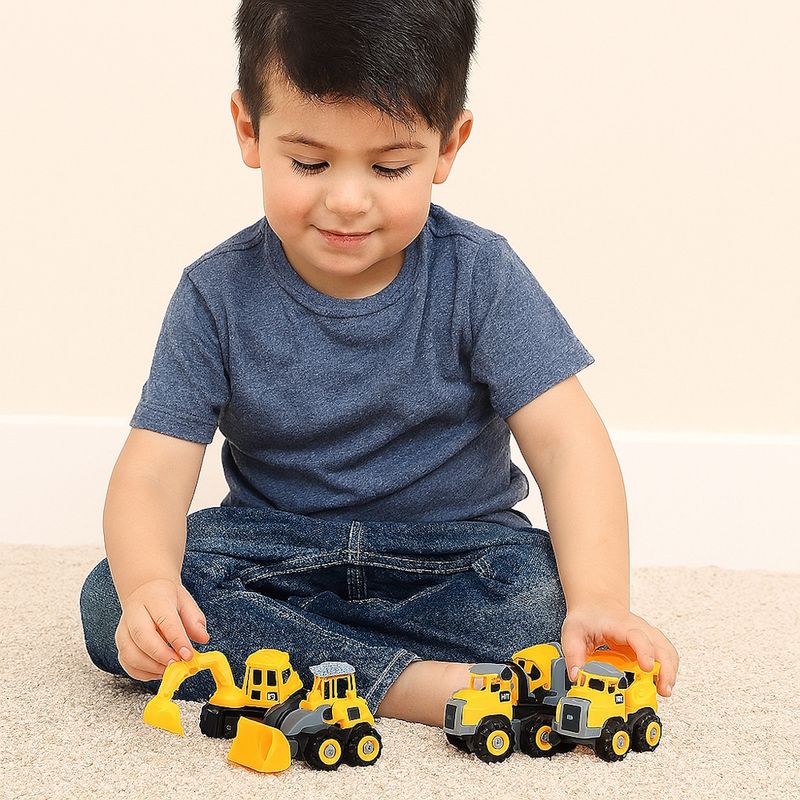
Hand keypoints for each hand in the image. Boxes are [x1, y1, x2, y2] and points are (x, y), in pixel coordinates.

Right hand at [115, 578, 209, 681]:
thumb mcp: (186, 602)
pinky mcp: (119, 643)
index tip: (188, 655)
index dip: (177, 640)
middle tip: (177, 664)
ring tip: (170, 669)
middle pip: (142, 637)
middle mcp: (134, 613)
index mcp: (155, 599)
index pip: (165, 620)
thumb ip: (195, 620)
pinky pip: (126, 663)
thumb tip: (203, 638)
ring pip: (129, 653)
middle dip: (161, 655)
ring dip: (151, 667)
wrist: (146, 590)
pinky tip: (158, 671)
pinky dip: (141, 673)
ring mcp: (123, 629)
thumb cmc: (168, 598)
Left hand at [561, 599, 678, 696]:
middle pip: (661, 645)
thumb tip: (577, 676)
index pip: (638, 636)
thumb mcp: (573, 632)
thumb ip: (573, 655)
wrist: (597, 603)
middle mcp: (639, 628)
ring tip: (664, 690)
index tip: (647, 668)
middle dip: (666, 668)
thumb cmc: (588, 616)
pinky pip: (667, 655)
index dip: (645, 652)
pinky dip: (669, 669)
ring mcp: (647, 635)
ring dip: (670, 671)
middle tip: (662, 689)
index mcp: (620, 625)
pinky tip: (662, 682)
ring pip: (668, 651)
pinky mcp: (651, 643)